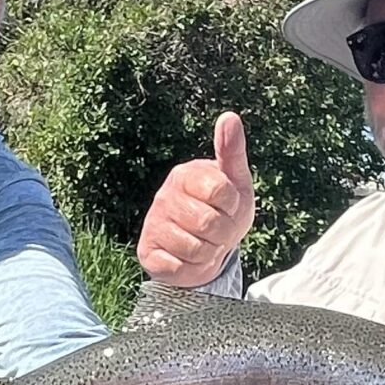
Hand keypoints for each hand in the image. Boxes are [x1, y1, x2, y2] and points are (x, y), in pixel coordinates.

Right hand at [139, 111, 253, 286]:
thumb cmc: (224, 211)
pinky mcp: (147, 252)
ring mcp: (153, 224)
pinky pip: (178, 267)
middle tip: (219, 230)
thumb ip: (232, 151)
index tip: (229, 206)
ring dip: (209, 253)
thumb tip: (229, 116)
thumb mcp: (236, 181)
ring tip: (205, 244)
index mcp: (185, 175)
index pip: (220, 190)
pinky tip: (188, 259)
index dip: (232, 205)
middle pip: (208, 223)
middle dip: (223, 233)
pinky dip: (191, 268)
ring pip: (195, 248)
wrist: (207, 249)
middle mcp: (164, 197)